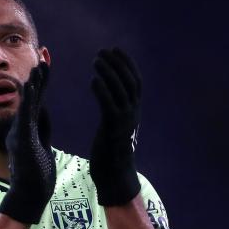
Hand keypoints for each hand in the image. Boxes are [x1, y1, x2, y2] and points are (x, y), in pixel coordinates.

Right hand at [0, 62, 55, 223]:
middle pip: (32, 99)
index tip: (46, 65)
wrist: (29, 198)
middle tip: (43, 56)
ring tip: (38, 66)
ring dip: (33, 84)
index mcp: (27, 130)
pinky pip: (25, 117)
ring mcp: (20, 134)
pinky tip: (31, 86)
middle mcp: (21, 129)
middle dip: (38, 77)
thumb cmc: (36, 176)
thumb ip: (43, 128)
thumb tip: (44, 111)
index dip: (42, 83)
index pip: (37, 102)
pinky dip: (28, 100)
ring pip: (27, 104)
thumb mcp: (43, 146)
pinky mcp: (22, 141)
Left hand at [90, 47, 141, 205]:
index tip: (115, 50)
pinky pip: (110, 106)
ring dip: (109, 73)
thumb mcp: (114, 129)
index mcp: (134, 112)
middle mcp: (133, 114)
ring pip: (121, 91)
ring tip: (97, 60)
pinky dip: (103, 92)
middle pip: (129, 82)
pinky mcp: (114, 130)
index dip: (126, 64)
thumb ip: (114, 114)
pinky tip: (93, 80)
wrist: (114, 178)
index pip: (134, 82)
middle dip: (118, 64)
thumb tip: (111, 103)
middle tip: (103, 51)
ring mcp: (125, 122)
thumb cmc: (111, 155)